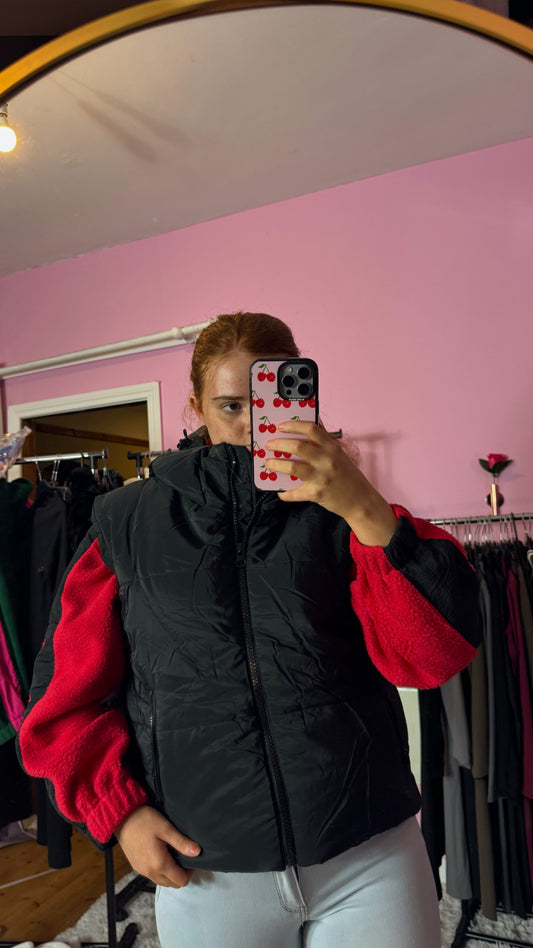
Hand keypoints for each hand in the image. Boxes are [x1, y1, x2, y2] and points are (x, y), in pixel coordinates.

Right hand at [114, 805, 200, 887]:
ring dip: (171, 874)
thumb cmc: (143, 820)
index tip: (191, 858)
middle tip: (184, 857)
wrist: (121, 818)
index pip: (181, 881)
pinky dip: (161, 871)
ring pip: (162, 882)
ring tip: (174, 855)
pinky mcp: (137, 867)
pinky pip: (153, 876)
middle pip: (172, 884)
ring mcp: (142, 870)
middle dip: (181, 874)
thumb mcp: (166, 828)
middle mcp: (150, 872)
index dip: (190, 872)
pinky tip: (162, 855)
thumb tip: (197, 852)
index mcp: (159, 864)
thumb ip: (182, 842)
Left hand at [265, 420, 397, 545]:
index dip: (293, 425)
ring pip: (292, 467)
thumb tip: (307, 427)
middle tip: (268, 444)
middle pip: (297, 446)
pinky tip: (280, 491)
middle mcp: (327, 460)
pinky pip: (294, 493)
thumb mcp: (339, 454)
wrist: (361, 501)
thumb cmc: (348, 476)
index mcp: (332, 447)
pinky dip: (284, 493)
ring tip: (268, 463)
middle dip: (278, 444)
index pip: (311, 429)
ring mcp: (321, 477)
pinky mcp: (316, 494)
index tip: (280, 425)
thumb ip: (324, 441)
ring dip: (276, 464)